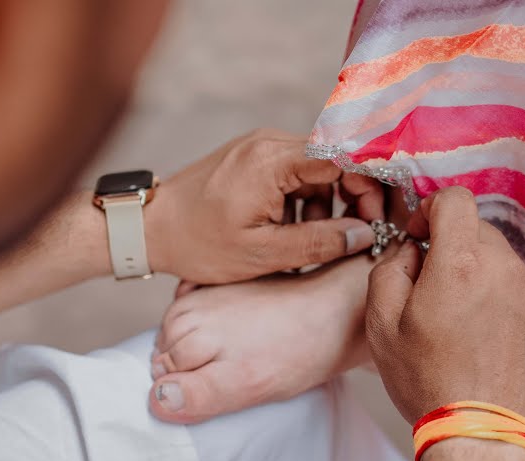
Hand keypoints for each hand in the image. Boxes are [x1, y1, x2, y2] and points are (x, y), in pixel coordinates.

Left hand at [144, 129, 384, 284]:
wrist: (150, 229)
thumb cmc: (198, 244)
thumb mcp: (262, 254)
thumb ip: (319, 243)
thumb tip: (365, 235)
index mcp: (272, 160)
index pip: (343, 155)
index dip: (367, 184)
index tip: (373, 216)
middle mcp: (269, 142)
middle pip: (333, 161)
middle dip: (350, 197)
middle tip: (353, 234)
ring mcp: (259, 147)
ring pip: (315, 170)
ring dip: (323, 204)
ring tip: (309, 242)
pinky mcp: (251, 158)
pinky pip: (293, 173)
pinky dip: (301, 200)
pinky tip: (289, 231)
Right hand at [148, 255, 372, 423]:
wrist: (336, 308)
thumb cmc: (298, 352)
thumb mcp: (249, 385)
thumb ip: (199, 394)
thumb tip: (156, 400)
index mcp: (185, 334)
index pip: (159, 379)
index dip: (188, 392)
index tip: (222, 388)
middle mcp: (185, 309)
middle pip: (166, 356)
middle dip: (191, 370)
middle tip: (233, 371)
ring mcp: (199, 294)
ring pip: (178, 336)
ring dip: (199, 348)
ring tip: (237, 352)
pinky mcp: (215, 286)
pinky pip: (192, 312)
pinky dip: (205, 324)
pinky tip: (231, 330)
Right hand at [364, 187, 524, 430]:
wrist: (484, 437)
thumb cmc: (428, 383)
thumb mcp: (380, 326)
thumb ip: (389, 270)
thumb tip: (411, 253)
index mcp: (459, 264)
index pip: (455, 200)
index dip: (432, 210)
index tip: (422, 235)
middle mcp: (506, 270)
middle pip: (479, 235)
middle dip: (454, 254)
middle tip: (435, 296)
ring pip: (503, 269)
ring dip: (482, 285)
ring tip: (465, 332)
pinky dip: (507, 311)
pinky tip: (491, 348)